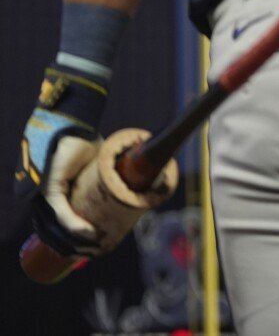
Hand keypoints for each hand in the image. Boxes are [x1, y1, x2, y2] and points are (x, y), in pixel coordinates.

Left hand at [15, 63, 108, 254]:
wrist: (75, 123)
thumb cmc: (85, 142)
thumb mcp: (97, 168)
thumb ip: (106, 181)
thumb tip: (140, 187)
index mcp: (51, 197)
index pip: (57, 228)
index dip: (72, 243)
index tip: (92, 249)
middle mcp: (42, 199)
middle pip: (55, 234)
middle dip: (76, 249)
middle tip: (98, 251)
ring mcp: (43, 194)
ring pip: (56, 228)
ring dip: (77, 242)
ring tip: (97, 246)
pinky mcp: (48, 186)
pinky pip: (60, 212)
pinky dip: (75, 226)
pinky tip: (89, 234)